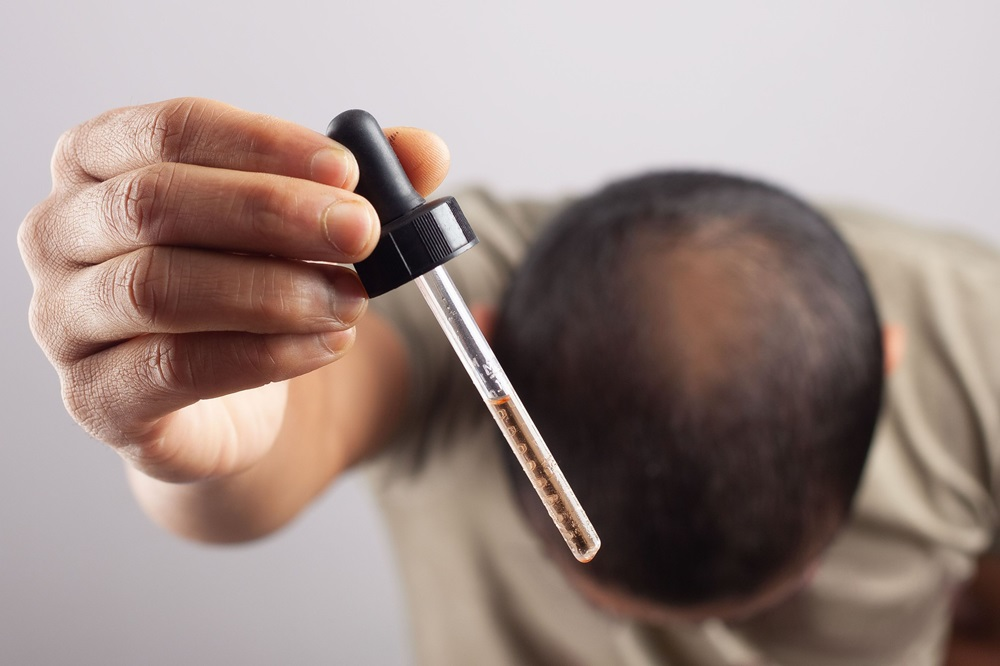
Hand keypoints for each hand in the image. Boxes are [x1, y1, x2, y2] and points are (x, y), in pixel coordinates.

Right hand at [18, 98, 448, 483]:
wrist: (225, 399)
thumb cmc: (247, 286)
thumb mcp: (298, 225)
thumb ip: (353, 186)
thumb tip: (425, 151)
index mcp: (102, 163)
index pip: (172, 130)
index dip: (265, 145)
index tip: (348, 171)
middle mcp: (61, 232)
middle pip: (156, 203)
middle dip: (273, 213)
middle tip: (361, 233)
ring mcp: (65, 319)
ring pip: (159, 289)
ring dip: (273, 291)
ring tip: (350, 302)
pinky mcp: (96, 396)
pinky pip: (173, 369)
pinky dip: (263, 354)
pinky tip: (324, 345)